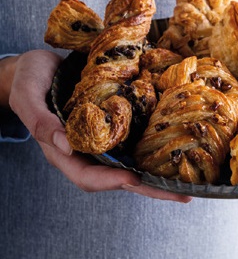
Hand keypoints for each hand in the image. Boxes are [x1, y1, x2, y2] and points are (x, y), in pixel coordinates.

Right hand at [8, 50, 190, 202]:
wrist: (41, 66)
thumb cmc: (30, 80)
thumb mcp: (28, 97)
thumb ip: (41, 121)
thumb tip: (66, 145)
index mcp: (63, 151)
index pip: (87, 176)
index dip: (110, 180)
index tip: (134, 179)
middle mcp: (86, 151)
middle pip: (119, 177)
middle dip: (150, 188)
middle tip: (182, 195)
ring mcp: (102, 140)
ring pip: (131, 163)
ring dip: (157, 175)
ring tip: (187, 182)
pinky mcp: (113, 125)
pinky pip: (133, 142)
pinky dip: (152, 150)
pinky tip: (173, 151)